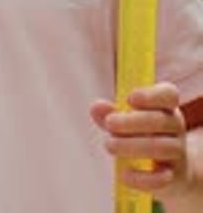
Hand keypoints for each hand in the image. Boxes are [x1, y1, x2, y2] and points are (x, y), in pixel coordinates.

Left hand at [90, 82, 188, 199]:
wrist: (172, 170)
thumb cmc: (145, 135)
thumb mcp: (130, 121)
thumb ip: (112, 113)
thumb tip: (96, 107)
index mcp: (167, 106)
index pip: (168, 94)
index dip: (151, 95)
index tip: (130, 98)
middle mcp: (176, 126)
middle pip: (160, 121)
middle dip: (132, 122)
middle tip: (109, 123)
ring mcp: (177, 152)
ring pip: (161, 147)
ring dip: (133, 146)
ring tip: (109, 145)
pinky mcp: (174, 176)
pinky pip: (161, 178)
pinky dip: (142, 178)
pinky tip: (124, 174)